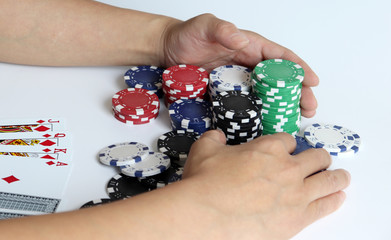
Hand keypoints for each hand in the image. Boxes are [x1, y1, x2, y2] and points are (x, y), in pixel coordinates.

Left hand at [161, 14, 318, 116]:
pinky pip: (249, 103)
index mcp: (249, 45)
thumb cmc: (186, 36)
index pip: (280, 56)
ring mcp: (239, 80)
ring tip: (298, 119)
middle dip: (298, 92)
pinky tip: (269, 123)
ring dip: (284, 105)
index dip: (298, 68)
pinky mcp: (229, 93)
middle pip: (280, 78)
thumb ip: (221, 30)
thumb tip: (241, 41)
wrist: (168, 52)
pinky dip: (262, 112)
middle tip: (310, 108)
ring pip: (268, 93)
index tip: (313, 81)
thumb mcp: (204, 26)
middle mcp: (248, 63)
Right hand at [182, 130, 349, 239]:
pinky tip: (339, 197)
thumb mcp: (204, 150)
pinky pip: (326, 205)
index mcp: (267, 148)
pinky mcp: (298, 216)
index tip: (289, 150)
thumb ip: (213, 139)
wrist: (205, 214)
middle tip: (320, 161)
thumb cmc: (205, 183)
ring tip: (342, 177)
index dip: (289, 145)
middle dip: (319, 158)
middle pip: (316, 157)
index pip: (289, 140)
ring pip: (329, 179)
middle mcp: (287, 167)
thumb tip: (216, 136)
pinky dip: (335, 199)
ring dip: (337, 176)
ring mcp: (296, 192)